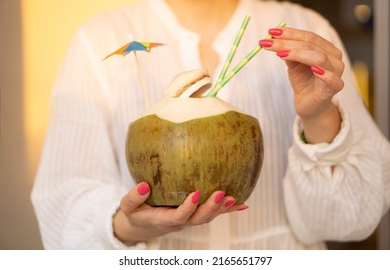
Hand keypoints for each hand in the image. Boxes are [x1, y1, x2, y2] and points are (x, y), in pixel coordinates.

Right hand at [113, 182, 246, 244]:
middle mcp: (180, 221)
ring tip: (233, 198)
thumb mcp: (128, 206)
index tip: (195, 193)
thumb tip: (144, 184)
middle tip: (221, 193)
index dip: (188, 207)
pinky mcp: (196, 214)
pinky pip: (213, 213)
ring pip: (208, 217)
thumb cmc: (136, 212)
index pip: (178, 217)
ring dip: (222, 209)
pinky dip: (228, 210)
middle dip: (211, 208)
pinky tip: (243, 204)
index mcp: (163, 220)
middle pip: (198, 219)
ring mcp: (190, 219)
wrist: (144, 224)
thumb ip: (133, 197)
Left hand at [259, 27, 343, 142]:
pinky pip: (332, 79)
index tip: (271, 32)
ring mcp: (336, 72)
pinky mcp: (335, 87)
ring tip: (280, 54)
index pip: (308, 36)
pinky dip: (324, 73)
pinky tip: (313, 69)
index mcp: (326, 48)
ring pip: (319, 57)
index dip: (290, 33)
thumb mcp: (292, 64)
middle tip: (268, 43)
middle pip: (311, 45)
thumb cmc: (303, 82)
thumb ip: (287, 51)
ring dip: (298, 53)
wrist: (309, 105)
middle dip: (288, 43)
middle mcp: (334, 57)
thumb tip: (272, 38)